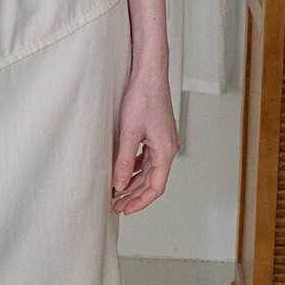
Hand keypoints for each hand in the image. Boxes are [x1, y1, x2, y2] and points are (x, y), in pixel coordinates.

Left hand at [111, 72, 180, 213]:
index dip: (140, 201)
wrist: (149, 74)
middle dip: (134, 194)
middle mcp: (168, 148)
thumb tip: (120, 184)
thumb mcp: (129, 133)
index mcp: (166, 151)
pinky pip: (147, 157)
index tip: (124, 210)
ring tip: (116, 190)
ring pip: (149, 169)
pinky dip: (135, 166)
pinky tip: (123, 169)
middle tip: (116, 205)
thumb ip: (124, 161)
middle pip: (152, 180)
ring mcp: (163, 140)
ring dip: (133, 181)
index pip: (156, 187)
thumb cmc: (142, 98)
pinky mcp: (157, 133)